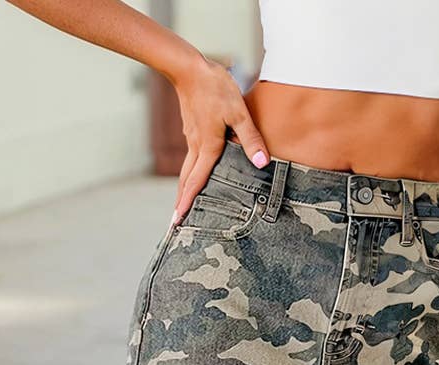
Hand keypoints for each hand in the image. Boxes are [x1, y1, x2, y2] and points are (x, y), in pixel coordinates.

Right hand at [170, 54, 269, 222]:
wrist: (189, 67)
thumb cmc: (215, 88)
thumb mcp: (239, 112)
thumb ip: (251, 139)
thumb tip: (263, 163)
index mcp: (207, 147)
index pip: (196, 181)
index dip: (188, 202)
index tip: (178, 221)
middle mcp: (196, 146)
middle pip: (186, 180)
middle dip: (181, 202)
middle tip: (175, 223)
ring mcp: (191, 138)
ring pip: (187, 170)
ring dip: (184, 189)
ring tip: (183, 204)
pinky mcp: (192, 130)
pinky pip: (190, 157)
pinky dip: (189, 173)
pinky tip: (195, 175)